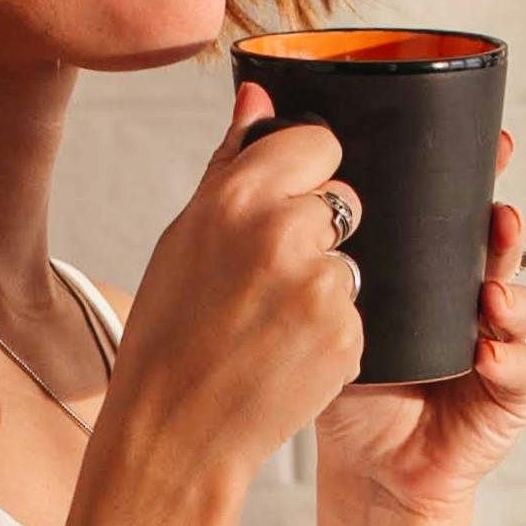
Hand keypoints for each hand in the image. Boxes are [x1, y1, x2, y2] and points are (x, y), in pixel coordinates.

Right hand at [109, 80, 363, 492]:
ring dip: (325, 287)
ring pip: (351, 262)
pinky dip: (331, 334)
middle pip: (344, 201)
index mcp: (237, 196)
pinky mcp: (347, 334)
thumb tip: (259, 95)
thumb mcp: (184, 238)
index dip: (308, 174)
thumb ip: (232, 164)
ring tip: (271, 325)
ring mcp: (320, 286)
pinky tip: (286, 356)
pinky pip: (355, 314)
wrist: (174, 431)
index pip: (319, 143)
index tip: (284, 204)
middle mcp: (283, 232)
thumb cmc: (169, 335)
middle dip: (319, 234)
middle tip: (267, 280)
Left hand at [313, 126, 525, 517]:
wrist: (366, 465)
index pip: (459, 213)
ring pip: (523, 304)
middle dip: (502, 227)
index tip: (491, 147)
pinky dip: (513, 358)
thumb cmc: (344, 383)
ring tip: (494, 292)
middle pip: (499, 248)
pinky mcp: (511, 392)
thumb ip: (300, 230)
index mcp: (432, 269)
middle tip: (497, 215)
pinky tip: (489, 354)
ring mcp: (500, 341)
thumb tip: (259, 119)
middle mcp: (472, 295)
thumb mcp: (318, 304)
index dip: (479, 177)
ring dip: (515, 293)